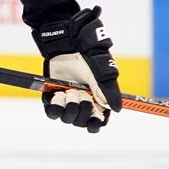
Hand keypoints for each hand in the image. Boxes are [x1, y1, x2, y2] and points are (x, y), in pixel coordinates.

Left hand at [33, 6, 122, 132]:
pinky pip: (52, 112)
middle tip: (83, 96)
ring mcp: (66, 100)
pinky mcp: (52, 97)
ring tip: (71, 92)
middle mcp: (81, 103)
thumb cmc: (87, 58)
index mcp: (95, 100)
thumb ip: (107, 92)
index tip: (96, 119)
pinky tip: (60, 95)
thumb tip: (115, 108)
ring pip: (67, 119)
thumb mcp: (100, 75)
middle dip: (83, 110)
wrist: (67, 46)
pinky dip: (56, 107)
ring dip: (70, 108)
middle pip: (82, 122)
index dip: (96, 123)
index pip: (97, 121)